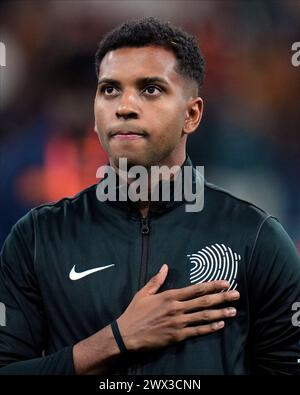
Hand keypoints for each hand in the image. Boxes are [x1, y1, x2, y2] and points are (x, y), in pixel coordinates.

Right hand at [117, 264, 239, 351]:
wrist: (127, 335)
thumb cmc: (135, 312)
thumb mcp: (144, 293)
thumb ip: (157, 280)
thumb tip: (165, 266)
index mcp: (170, 296)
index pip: (196, 288)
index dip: (212, 285)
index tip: (225, 282)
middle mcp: (177, 308)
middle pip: (204, 301)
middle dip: (222, 297)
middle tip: (236, 295)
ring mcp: (178, 323)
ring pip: (204, 316)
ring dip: (220, 313)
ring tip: (233, 310)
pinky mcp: (177, 336)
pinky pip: (197, 331)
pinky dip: (210, 328)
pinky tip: (221, 325)